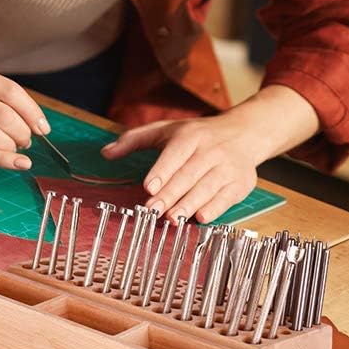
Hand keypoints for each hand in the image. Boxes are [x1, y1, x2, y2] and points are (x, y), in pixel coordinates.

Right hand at [0, 64, 48, 169]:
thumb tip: (30, 119)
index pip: (9, 91)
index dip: (31, 111)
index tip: (43, 126)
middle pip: (3, 115)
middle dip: (23, 132)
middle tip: (27, 139)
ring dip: (13, 146)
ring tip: (17, 149)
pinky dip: (2, 160)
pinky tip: (17, 163)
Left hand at [100, 86, 319, 222]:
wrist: (243, 133)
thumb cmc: (197, 135)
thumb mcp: (166, 130)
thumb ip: (134, 140)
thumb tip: (105, 153)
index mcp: (190, 135)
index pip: (175, 153)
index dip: (162, 171)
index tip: (148, 187)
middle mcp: (210, 149)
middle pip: (188, 175)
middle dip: (170, 194)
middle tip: (152, 211)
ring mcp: (228, 166)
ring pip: (207, 187)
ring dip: (189, 204)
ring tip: (172, 219)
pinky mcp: (240, 183)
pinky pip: (226, 198)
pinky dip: (215, 209)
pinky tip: (200, 218)